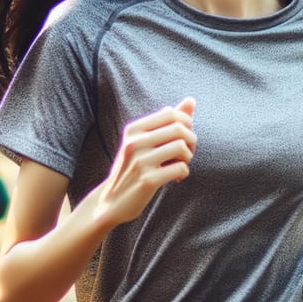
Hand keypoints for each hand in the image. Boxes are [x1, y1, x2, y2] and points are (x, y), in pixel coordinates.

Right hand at [96, 97, 196, 225]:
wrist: (111, 202)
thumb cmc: (134, 167)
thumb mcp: (145, 141)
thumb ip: (168, 121)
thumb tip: (191, 100)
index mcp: (134, 129)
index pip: (170, 113)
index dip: (186, 123)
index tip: (184, 137)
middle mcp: (135, 142)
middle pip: (179, 128)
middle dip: (191, 140)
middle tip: (187, 153)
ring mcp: (140, 161)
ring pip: (181, 147)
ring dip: (188, 157)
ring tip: (181, 165)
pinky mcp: (147, 180)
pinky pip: (180, 168)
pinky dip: (184, 172)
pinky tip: (176, 178)